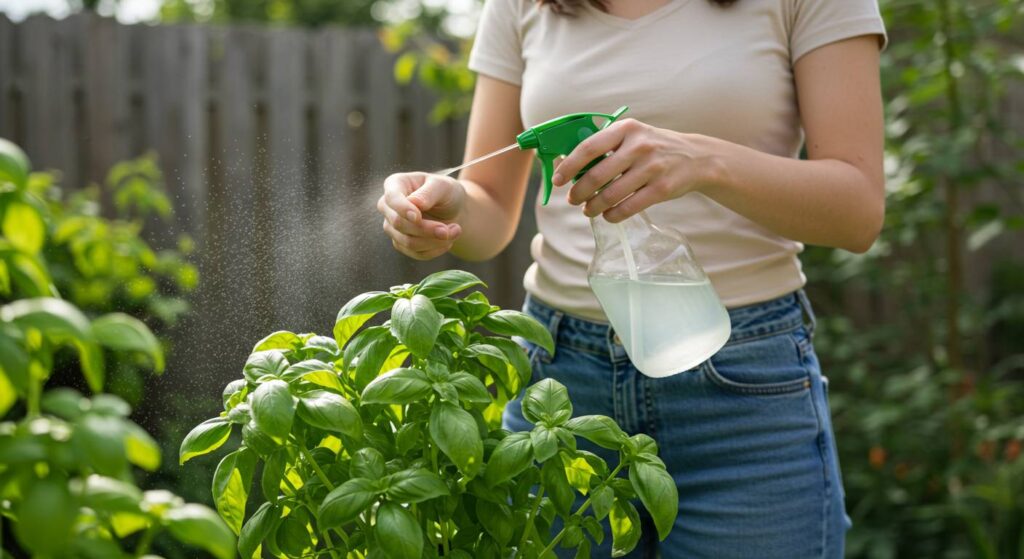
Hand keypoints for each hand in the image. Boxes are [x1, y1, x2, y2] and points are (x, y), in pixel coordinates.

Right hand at [377, 172, 464, 259]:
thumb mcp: (443, 186)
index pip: (391, 198)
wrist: (453, 210)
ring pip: (407, 242)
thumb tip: (414, 203)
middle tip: (453, 229)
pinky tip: (448, 241)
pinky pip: (416, 253)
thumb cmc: (446, 192)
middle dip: (427, 229)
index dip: (403, 209)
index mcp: (395, 184)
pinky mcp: (401, 243)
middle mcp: (388, 206)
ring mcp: (392, 227)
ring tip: (456, 231)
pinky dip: (435, 250)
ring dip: (435, 241)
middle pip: (399, 223)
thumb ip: (428, 193)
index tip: (418, 217)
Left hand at [551, 119, 722, 221]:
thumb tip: (568, 164)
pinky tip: (607, 216)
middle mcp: (639, 146)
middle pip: (596, 175)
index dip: (568, 167)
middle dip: (578, 192)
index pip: (588, 148)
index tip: (558, 180)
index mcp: (626, 129)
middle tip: (572, 199)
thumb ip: (605, 146)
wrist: (695, 158)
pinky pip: (628, 207)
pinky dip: (613, 215)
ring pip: (610, 195)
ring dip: (593, 207)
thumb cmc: (653, 148)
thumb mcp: (632, 136)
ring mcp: (652, 168)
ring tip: (588, 210)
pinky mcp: (662, 189)